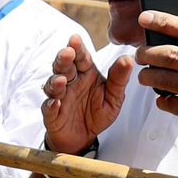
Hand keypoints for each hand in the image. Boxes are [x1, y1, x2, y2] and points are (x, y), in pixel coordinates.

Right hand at [41, 34, 132, 153]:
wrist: (84, 138)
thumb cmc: (97, 113)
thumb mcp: (114, 97)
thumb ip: (119, 79)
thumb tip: (128, 59)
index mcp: (86, 74)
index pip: (81, 58)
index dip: (78, 48)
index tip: (75, 39)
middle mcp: (70, 82)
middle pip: (63, 67)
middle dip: (63, 59)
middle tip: (67, 53)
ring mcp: (59, 97)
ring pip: (53, 85)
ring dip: (55, 82)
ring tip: (61, 80)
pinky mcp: (52, 114)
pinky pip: (49, 108)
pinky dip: (51, 106)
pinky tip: (55, 103)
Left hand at [135, 11, 177, 158]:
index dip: (163, 21)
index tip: (144, 18)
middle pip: (170, 54)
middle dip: (147, 52)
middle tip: (139, 54)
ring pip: (164, 79)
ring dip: (148, 76)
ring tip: (144, 75)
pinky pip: (171, 104)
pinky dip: (162, 100)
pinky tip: (162, 98)